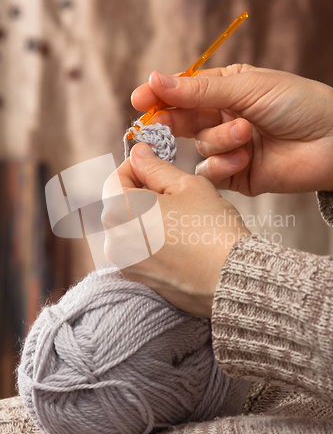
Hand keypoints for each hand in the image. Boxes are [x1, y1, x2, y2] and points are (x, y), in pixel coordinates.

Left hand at [102, 143, 250, 317]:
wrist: (231, 277)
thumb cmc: (211, 227)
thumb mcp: (186, 185)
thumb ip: (156, 167)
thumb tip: (138, 154)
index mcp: (120, 212)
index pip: (116, 177)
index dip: (136, 165)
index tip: (156, 162)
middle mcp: (114, 241)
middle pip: (121, 204)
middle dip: (143, 192)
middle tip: (174, 190)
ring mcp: (125, 263)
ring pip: (131, 227)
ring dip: (148, 216)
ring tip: (181, 216)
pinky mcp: (139, 279)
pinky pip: (139, 249)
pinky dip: (153, 239)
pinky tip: (180, 238)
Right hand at [131, 64, 332, 195]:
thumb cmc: (298, 104)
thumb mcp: (248, 87)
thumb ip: (200, 91)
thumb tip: (156, 80)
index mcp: (228, 90)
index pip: (185, 92)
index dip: (161, 95)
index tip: (140, 99)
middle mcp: (225, 118)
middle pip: (184, 121)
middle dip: (174, 122)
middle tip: (161, 124)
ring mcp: (230, 148)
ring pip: (201, 147)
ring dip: (220, 140)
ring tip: (247, 133)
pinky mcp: (236, 175)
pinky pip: (211, 172)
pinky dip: (223, 165)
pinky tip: (244, 158)